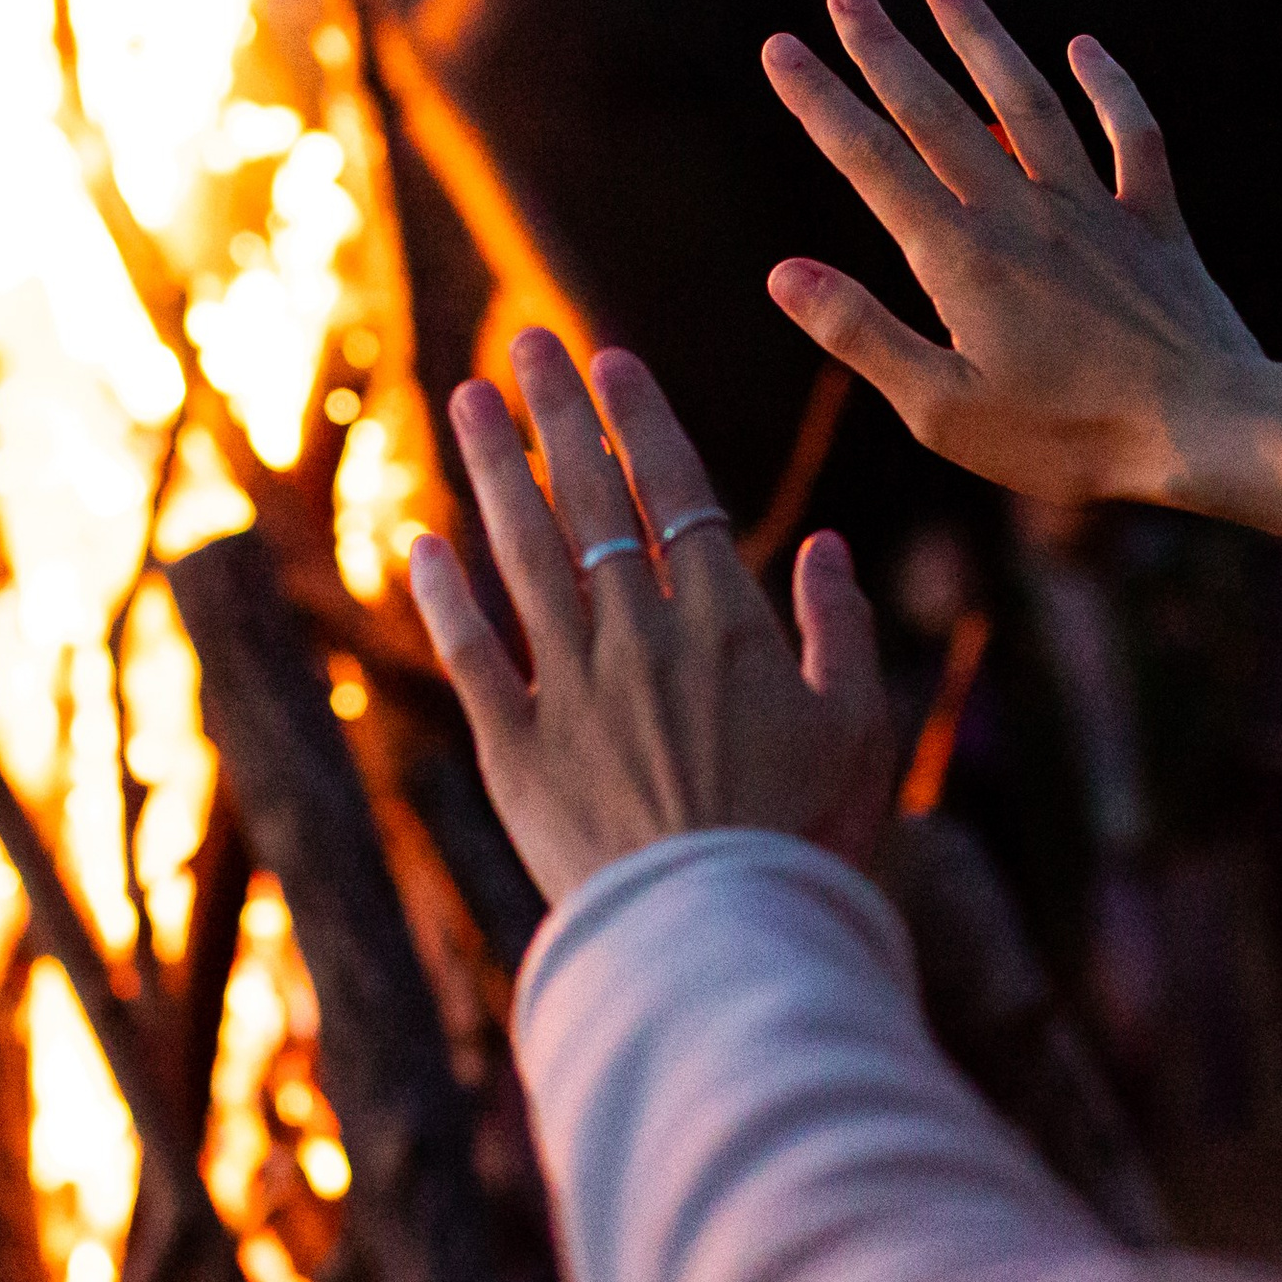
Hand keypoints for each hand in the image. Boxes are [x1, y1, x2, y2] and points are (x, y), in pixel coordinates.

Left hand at [409, 332, 894, 905]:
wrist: (720, 939)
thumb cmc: (807, 842)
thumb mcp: (860, 733)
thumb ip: (841, 631)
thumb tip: (827, 546)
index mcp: (727, 625)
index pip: (675, 493)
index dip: (638, 420)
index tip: (609, 359)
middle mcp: (639, 636)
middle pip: (589, 501)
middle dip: (557, 413)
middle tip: (525, 342)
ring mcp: (570, 688)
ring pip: (521, 554)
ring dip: (493, 469)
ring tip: (466, 399)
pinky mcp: (514, 749)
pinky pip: (471, 653)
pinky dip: (443, 595)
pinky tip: (421, 541)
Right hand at [763, 0, 1281, 540]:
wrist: (1206, 432)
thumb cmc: (1067, 439)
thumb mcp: (942, 410)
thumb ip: (861, 334)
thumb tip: (784, 273)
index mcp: (960, 259)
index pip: (871, 162)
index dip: (820, 101)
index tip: (780, 46)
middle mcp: (1022, 214)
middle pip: (938, 113)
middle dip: (884, 49)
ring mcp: (1093, 211)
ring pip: (1027, 101)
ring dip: (981, 38)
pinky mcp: (1155, 225)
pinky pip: (1130, 136)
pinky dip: (1110, 86)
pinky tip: (1084, 46)